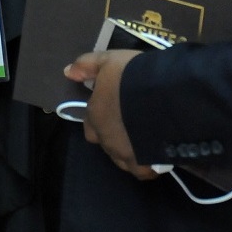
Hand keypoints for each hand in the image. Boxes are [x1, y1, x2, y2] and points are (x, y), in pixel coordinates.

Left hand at [64, 50, 157, 179]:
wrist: (164, 97)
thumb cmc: (133, 77)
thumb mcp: (109, 60)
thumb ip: (86, 65)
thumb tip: (67, 72)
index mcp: (95, 114)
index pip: (90, 121)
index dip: (101, 115)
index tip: (115, 107)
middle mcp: (105, 138)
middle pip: (103, 140)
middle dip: (112, 134)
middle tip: (130, 122)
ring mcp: (123, 154)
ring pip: (120, 157)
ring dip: (127, 149)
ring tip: (144, 137)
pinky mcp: (142, 165)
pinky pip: (141, 170)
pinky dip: (145, 164)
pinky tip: (154, 155)